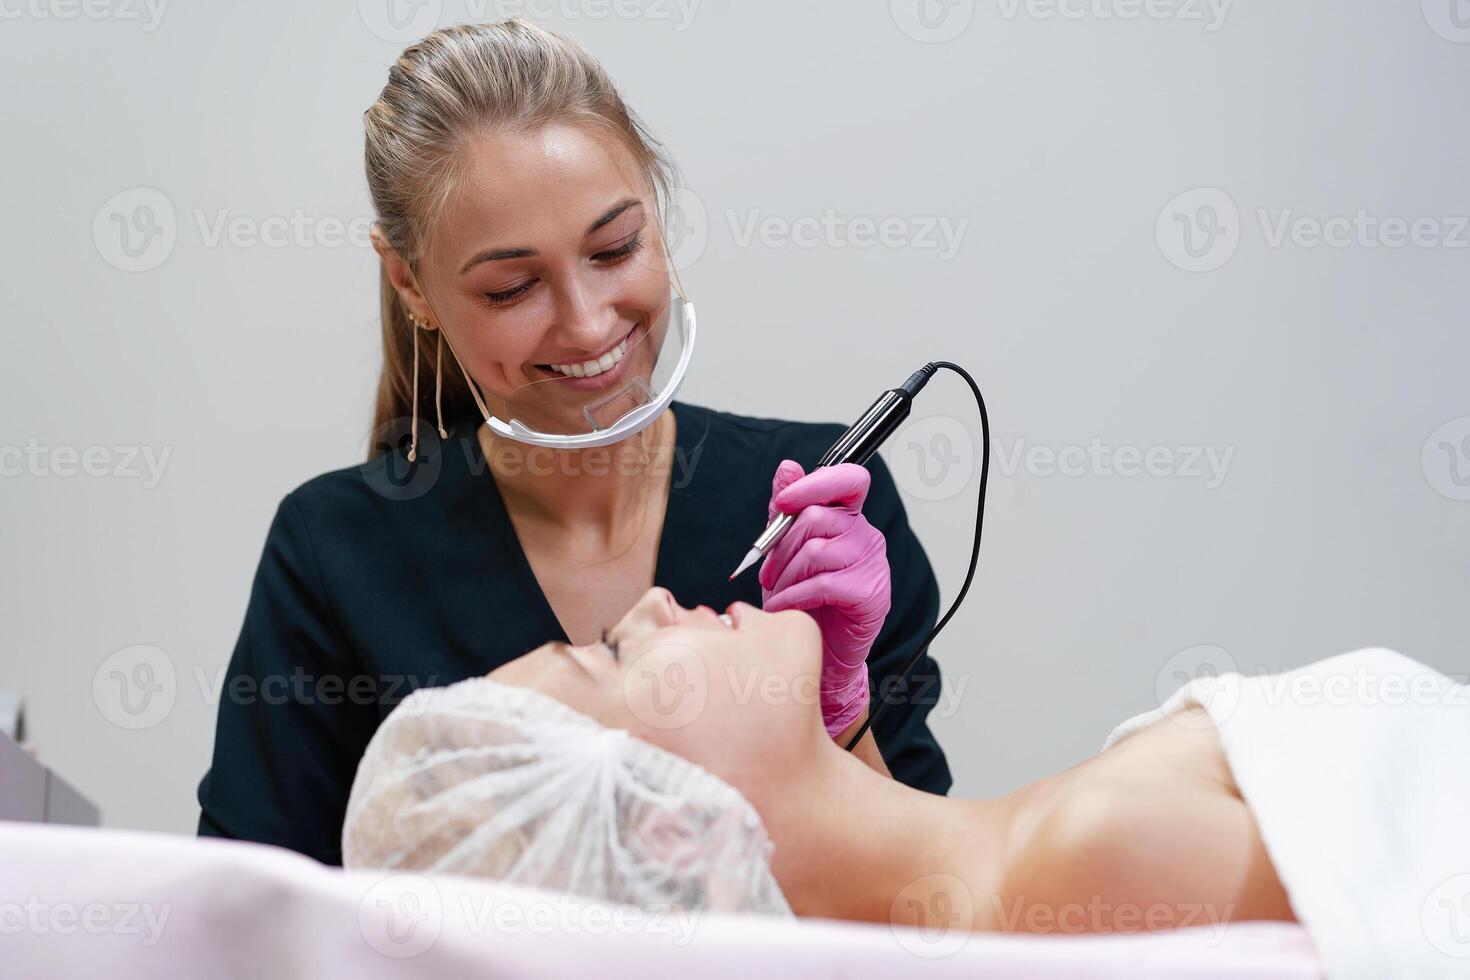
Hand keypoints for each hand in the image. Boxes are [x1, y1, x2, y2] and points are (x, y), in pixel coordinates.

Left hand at [759, 460, 891, 737]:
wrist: (818, 651)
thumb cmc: (802, 599)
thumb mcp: (786, 552)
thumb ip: (787, 511)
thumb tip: (787, 467)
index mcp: (848, 517)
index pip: (849, 479)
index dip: (817, 483)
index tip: (784, 502)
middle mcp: (865, 535)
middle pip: (817, 517)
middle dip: (780, 546)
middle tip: (766, 573)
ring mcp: (872, 564)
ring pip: (816, 551)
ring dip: (786, 576)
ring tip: (777, 595)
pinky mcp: (872, 594)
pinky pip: (824, 583)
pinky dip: (793, 597)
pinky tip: (782, 609)